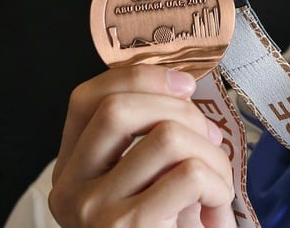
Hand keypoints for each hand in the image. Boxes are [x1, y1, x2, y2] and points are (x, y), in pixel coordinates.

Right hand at [48, 66, 235, 226]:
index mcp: (72, 168)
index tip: (184, 84)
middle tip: (210, 138)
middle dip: (182, 112)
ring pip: (166, 137)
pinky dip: (219, 184)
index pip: (86, 98)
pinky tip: (215, 208)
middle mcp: (71, 189)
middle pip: (120, 109)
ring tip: (218, 182)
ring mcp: (95, 211)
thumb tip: (182, 84)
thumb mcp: (147, 178)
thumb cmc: (168, 227)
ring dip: (212, 153)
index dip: (139, 77)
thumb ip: (149, 135)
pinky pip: (190, 175)